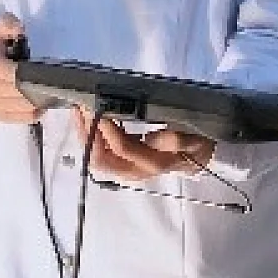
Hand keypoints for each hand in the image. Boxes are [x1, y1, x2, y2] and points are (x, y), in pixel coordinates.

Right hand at [0, 14, 40, 124]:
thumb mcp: (0, 30)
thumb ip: (8, 24)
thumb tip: (18, 28)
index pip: (12, 74)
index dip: (27, 75)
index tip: (41, 72)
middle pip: (20, 93)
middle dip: (37, 88)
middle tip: (52, 83)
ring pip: (22, 107)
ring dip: (38, 101)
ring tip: (47, 92)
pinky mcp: (0, 115)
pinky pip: (21, 118)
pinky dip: (33, 113)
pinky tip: (40, 105)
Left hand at [80, 116, 213, 181]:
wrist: (198, 159)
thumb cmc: (195, 144)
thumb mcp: (194, 139)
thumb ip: (177, 140)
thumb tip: (152, 138)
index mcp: (152, 163)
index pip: (122, 147)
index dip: (107, 128)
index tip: (98, 106)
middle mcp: (134, 170)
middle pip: (101, 158)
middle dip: (89, 132)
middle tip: (83, 107)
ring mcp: (126, 169)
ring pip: (97, 158)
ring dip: (86, 135)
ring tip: (79, 111)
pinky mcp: (121, 164)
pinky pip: (99, 154)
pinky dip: (90, 137)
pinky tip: (86, 120)